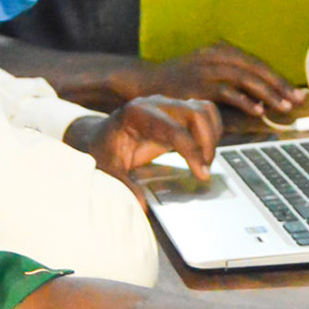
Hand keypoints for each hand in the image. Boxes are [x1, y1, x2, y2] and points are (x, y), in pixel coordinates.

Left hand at [65, 96, 222, 183]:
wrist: (97, 136)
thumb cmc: (102, 150)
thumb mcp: (108, 169)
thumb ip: (124, 185)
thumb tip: (142, 204)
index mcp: (137, 114)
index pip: (175, 130)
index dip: (192, 152)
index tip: (202, 173)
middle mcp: (155, 104)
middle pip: (196, 113)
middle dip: (207, 143)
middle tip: (204, 169)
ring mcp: (168, 105)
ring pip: (204, 110)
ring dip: (212, 135)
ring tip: (205, 161)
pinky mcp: (176, 112)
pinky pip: (203, 113)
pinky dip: (211, 130)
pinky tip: (203, 152)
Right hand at [140, 44, 297, 117]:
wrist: (145, 83)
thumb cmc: (179, 83)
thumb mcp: (206, 73)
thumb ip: (231, 80)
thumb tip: (262, 97)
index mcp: (221, 50)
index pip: (256, 63)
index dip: (278, 78)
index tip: (296, 92)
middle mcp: (216, 55)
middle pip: (255, 68)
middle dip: (279, 85)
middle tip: (297, 100)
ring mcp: (206, 68)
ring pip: (245, 78)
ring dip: (267, 93)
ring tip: (283, 107)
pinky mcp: (197, 84)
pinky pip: (226, 92)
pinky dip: (244, 100)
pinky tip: (258, 110)